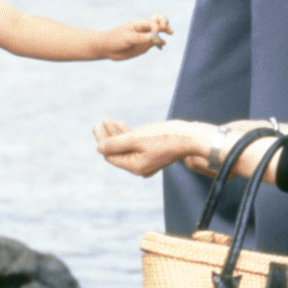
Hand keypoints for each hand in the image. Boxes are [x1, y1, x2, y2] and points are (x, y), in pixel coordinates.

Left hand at [94, 118, 214, 177]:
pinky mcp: (154, 153)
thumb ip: (116, 144)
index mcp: (134, 166)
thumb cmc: (164, 137)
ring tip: (109, 120)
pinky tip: (121, 124)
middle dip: (108, 136)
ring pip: (126, 147)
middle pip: (117, 152)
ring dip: (117, 134)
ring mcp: (147, 161)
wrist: (191, 137)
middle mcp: (140, 167)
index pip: (110, 155)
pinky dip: (128, 135)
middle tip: (100, 121)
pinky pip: (136, 146)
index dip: (102, 140)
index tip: (97, 125)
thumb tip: (99, 148)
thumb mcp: (136, 138)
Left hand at [101, 15, 172, 60]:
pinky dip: (160, 42)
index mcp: (139, 24)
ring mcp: (144, 38)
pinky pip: (155, 43)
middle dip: (164, 23)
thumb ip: (140, 38)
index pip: (152, 22)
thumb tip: (154, 37)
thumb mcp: (127, 38)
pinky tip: (163, 45)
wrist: (106, 48)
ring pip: (158, 33)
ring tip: (170, 33)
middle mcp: (143, 30)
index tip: (154, 34)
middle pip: (158, 22)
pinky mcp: (144, 46)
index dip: (156, 27)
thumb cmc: (114, 39)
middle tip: (168, 30)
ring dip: (165, 31)